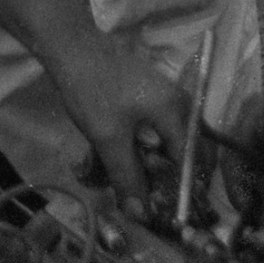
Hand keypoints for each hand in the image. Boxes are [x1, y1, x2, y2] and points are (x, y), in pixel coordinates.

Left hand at [48, 29, 188, 218]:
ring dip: (154, 164)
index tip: (167, 212)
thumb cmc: (93, 89)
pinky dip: (146, 148)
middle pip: (185, 152)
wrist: (71, 46)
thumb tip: (143, 215)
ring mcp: (164, 98)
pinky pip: (158, 130)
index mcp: (176, 112)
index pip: (192, 162)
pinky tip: (125, 158)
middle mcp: (178, 104)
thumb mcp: (109, 139)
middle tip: (149, 198)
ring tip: (133, 180)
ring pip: (170, 142)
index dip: (182, 190)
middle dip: (168, 178)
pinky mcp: (149, 97)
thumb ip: (128, 177)